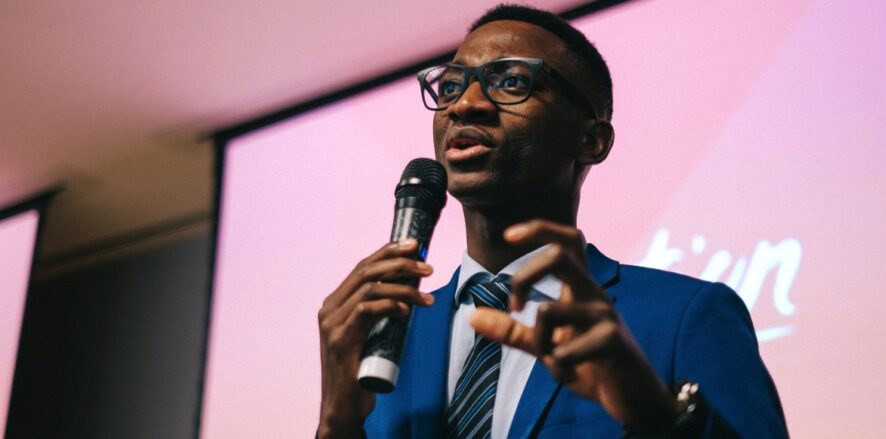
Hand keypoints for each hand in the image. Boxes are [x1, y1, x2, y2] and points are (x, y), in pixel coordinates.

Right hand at [316, 239, 434, 438]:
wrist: (344, 405)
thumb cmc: (362, 369)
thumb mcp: (371, 333)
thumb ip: (380, 313)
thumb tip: (410, 293)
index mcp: (335, 302)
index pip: (363, 266)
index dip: (388, 251)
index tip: (415, 245)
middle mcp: (329, 308)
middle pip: (366, 272)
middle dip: (401, 264)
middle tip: (429, 268)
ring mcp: (332, 323)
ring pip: (370, 289)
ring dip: (404, 288)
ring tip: (427, 298)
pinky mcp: (340, 340)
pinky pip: (366, 311)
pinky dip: (390, 306)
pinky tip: (407, 310)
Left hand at [469, 220, 681, 430]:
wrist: (632, 398)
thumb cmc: (591, 364)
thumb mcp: (545, 345)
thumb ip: (512, 330)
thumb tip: (472, 316)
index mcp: (579, 288)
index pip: (566, 241)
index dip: (539, 228)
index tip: (508, 235)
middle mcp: (593, 293)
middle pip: (559, 255)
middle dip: (524, 276)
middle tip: (515, 306)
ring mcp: (605, 315)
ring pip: (548, 310)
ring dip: (540, 341)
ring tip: (554, 359)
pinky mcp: (613, 340)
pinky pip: (565, 348)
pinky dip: (557, 365)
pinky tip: (570, 373)